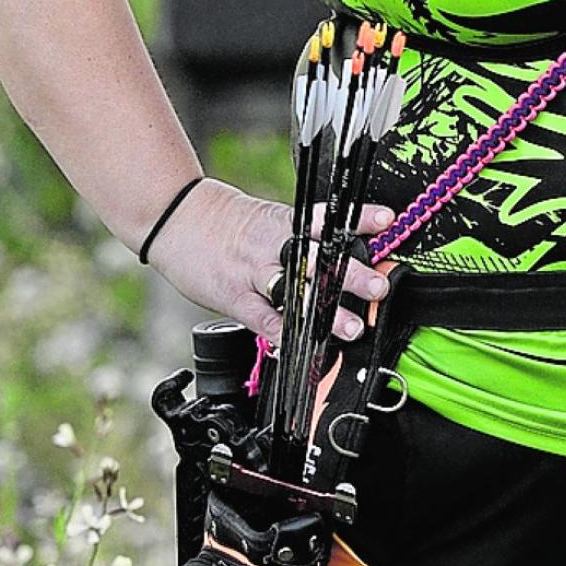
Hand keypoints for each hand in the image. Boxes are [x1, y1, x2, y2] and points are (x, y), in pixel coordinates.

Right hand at [143, 180, 396, 347]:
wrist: (179, 219)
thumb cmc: (231, 224)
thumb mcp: (271, 220)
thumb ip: (306, 238)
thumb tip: (349, 252)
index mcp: (287, 223)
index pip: (328, 220)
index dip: (358, 220)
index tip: (387, 221)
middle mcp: (274, 246)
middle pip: (318, 259)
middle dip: (350, 274)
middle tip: (379, 285)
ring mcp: (253, 272)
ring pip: (294, 291)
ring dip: (325, 311)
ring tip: (351, 327)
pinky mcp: (234, 296)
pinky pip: (262, 318)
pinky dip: (283, 333)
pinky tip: (302, 346)